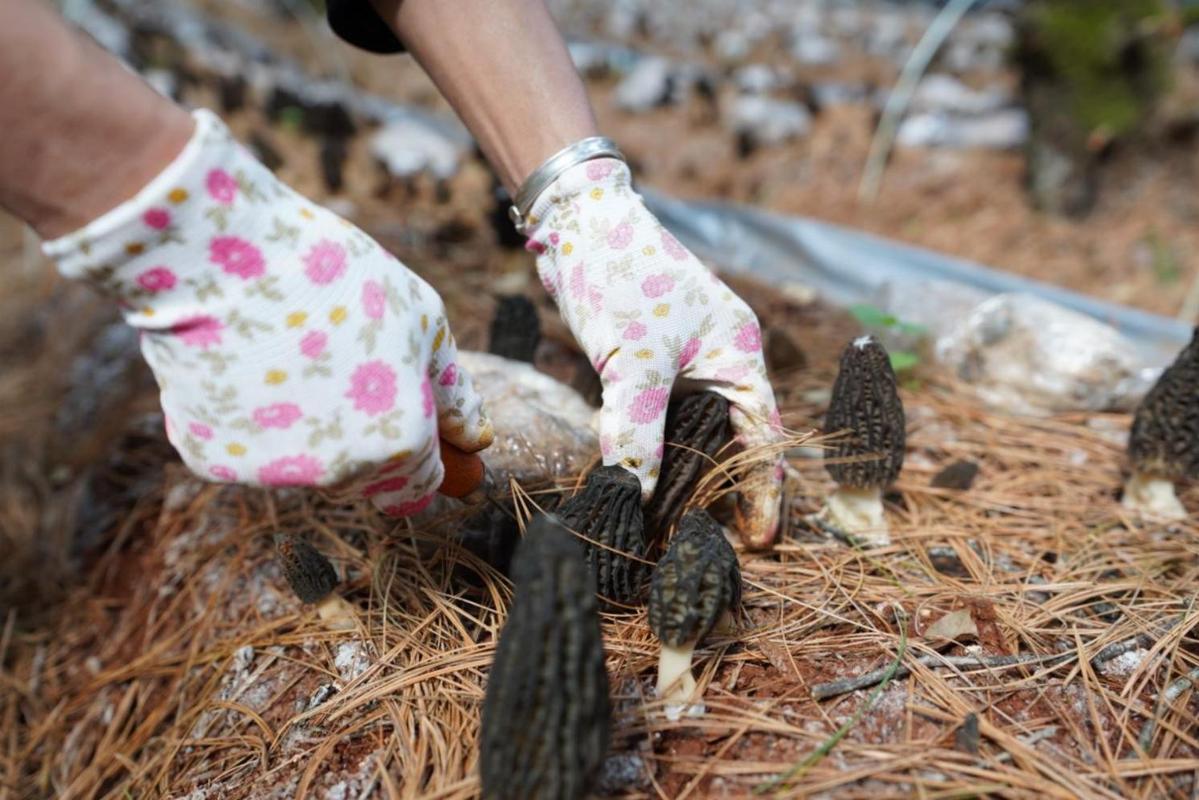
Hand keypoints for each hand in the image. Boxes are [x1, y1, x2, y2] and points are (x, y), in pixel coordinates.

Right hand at [43, 109, 491, 515]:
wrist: (211, 255)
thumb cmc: (333, 275)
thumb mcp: (422, 321)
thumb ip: (454, 393)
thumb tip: (475, 440)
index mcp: (399, 444)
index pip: (421, 486)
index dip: (422, 451)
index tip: (407, 413)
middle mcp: (338, 475)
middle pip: (366, 474)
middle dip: (367, 433)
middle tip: (341, 360)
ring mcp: (271, 473)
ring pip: (305, 462)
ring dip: (308, 424)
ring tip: (287, 348)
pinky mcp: (211, 460)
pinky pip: (249, 448)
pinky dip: (251, 416)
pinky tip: (243, 361)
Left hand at [525, 159, 782, 546]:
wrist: (578, 223)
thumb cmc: (621, 278)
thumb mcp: (633, 362)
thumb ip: (638, 431)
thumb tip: (636, 495)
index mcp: (740, 357)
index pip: (763, 440)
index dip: (761, 495)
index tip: (756, 543)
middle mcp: (720, 363)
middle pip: (729, 443)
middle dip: (714, 491)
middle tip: (692, 541)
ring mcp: (685, 362)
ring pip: (689, 433)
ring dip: (675, 471)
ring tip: (661, 521)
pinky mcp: (649, 361)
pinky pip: (657, 416)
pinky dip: (646, 445)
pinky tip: (628, 471)